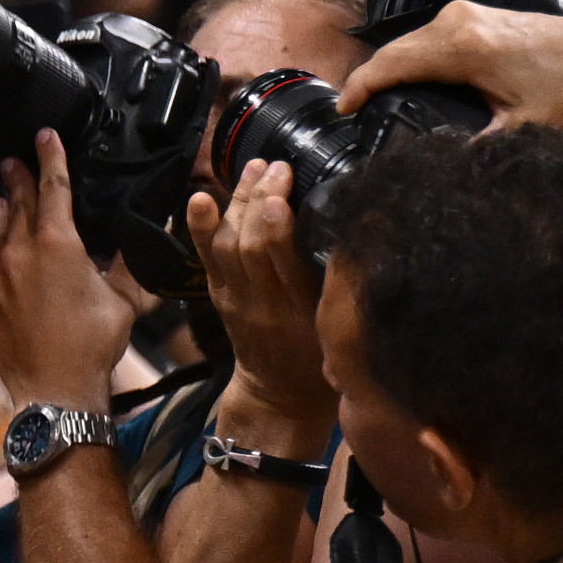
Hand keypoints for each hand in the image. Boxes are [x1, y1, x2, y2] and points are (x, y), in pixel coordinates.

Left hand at [0, 134, 137, 412]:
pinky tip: (1, 257)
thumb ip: (127, 265)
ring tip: (2, 197)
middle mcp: (20, 250)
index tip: (45, 134)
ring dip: (2, 211)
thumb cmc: (93, 346)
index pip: (52, 185)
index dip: (50, 156)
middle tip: (15, 157)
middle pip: (17, 200)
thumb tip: (141, 240)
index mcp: (57, 242)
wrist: (53, 390)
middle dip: (18, 176)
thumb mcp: (123, 301)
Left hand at [189, 172, 332, 441]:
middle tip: (274, 166)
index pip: (285, 265)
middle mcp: (263, 303)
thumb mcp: (341, 327)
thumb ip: (343, 286)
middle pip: (252, 246)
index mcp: (300, 312)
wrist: (279, 396)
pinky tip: (202, 197)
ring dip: (238, 202)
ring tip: (253, 168)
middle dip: (259, 201)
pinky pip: (205, 257)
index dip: (279, 230)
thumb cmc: (320, 358)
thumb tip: (361, 231)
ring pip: (227, 245)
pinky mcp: (218, 295)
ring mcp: (235, 299)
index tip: (283, 196)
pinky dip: (201, 226)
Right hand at [342, 0, 562, 126]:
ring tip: (373, 95)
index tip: (344, 108)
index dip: (361, 87)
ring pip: (407, 40)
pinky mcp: (471, 14)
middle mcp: (457, 23)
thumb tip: (445, 170)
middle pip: (393, 51)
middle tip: (352, 109)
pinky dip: (409, 55)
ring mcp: (463, 13)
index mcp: (464, 49)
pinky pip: (424, 34)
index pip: (392, 64)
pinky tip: (406, 75)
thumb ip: (479, 148)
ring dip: (388, 66)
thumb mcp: (521, 127)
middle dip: (369, 79)